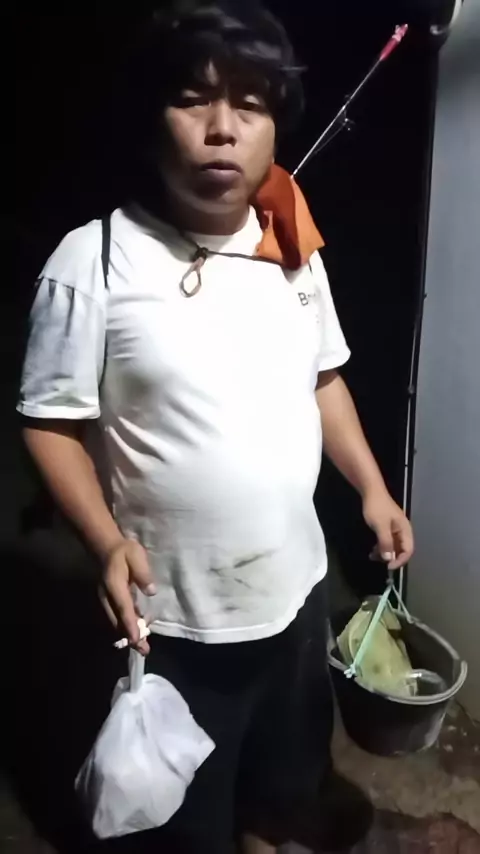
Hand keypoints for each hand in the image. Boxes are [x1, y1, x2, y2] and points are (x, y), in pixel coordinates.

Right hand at [100, 539, 156, 654]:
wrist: (106, 548)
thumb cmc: (124, 551)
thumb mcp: (136, 555)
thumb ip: (143, 573)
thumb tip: (151, 591)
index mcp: (114, 586)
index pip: (123, 608)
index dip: (130, 625)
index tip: (136, 640)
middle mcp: (107, 597)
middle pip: (118, 621)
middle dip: (130, 636)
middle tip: (143, 650)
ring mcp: (106, 600)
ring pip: (116, 621)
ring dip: (128, 634)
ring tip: (141, 647)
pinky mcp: (109, 602)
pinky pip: (117, 617)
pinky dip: (126, 626)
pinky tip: (137, 632)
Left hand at [363, 488, 413, 570]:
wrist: (371, 491)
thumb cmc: (377, 507)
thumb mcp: (381, 526)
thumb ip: (385, 542)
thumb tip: (389, 558)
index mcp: (405, 530)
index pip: (408, 550)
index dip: (400, 560)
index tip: (388, 566)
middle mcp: (403, 531)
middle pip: (401, 550)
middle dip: (391, 557)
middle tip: (379, 561)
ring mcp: (395, 530)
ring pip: (393, 547)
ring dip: (384, 553)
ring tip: (373, 556)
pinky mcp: (387, 528)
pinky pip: (387, 542)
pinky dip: (381, 547)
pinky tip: (373, 551)